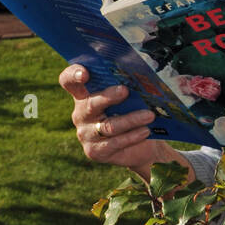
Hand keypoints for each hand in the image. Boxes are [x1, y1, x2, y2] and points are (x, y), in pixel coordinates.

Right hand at [58, 64, 193, 180]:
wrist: (139, 146)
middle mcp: (81, 113)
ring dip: (131, 119)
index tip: (84, 73)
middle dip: (109, 96)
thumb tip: (156, 78)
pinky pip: (114, 143)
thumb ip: (132, 85)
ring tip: (150, 115)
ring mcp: (86, 134)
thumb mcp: (130, 97)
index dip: (73, 75)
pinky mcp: (95, 151)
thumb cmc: (132, 112)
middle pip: (90, 104)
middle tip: (125, 91)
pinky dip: (132, 136)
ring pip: (108, 126)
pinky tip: (145, 131)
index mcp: (84, 94)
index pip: (68, 81)